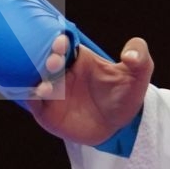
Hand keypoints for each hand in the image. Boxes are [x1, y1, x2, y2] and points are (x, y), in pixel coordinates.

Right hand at [0, 0, 149, 153]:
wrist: (120, 126)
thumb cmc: (125, 94)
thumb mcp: (138, 73)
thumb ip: (139, 55)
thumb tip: (130, 54)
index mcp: (78, 57)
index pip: (62, 44)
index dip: (59, 41)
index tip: (61, 42)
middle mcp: (61, 72)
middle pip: (44, 59)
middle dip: (46, 59)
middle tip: (54, 63)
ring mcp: (52, 91)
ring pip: (34, 79)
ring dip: (36, 80)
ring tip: (47, 88)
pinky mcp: (46, 112)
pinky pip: (32, 102)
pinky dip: (30, 97)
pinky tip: (38, 97)